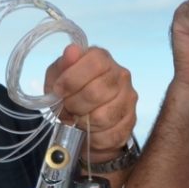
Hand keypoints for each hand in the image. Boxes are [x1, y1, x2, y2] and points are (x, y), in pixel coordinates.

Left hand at [45, 44, 137, 161]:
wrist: (84, 121)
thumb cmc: (70, 94)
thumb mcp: (58, 77)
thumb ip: (62, 66)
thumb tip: (71, 52)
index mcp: (103, 58)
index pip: (94, 63)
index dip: (71, 79)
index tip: (58, 90)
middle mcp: (121, 76)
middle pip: (96, 92)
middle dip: (73, 104)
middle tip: (66, 108)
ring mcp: (129, 99)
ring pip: (103, 116)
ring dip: (82, 121)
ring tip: (76, 119)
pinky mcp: (130, 122)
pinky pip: (109, 134)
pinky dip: (92, 136)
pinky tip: (88, 131)